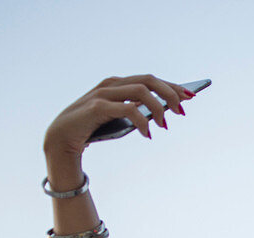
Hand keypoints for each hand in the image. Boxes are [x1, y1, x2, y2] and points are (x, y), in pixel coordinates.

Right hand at [43, 75, 194, 186]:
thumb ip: (136, 112)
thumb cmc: (93, 129)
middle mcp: (111, 84)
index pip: (150, 80)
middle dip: (169, 93)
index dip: (171, 86)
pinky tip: (148, 134)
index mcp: (118, 84)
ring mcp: (103, 93)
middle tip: (181, 111)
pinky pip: (127, 109)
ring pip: (141, 90)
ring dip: (158, 107)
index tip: (191, 96)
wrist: (62, 141)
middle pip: (148, 80)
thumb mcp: (120, 119)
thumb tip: (163, 114)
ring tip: (165, 124)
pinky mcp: (97, 107)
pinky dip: (142, 121)